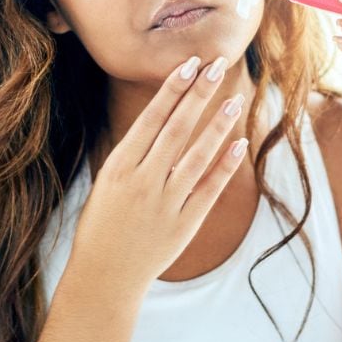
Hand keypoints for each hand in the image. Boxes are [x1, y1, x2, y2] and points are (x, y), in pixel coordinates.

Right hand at [69, 55, 247, 291]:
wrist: (104, 277)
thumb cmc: (101, 226)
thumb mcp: (106, 184)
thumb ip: (133, 155)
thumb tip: (161, 119)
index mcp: (119, 167)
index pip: (151, 119)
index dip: (173, 90)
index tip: (190, 64)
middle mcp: (143, 181)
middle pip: (177, 128)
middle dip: (199, 93)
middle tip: (218, 65)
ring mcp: (165, 203)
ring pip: (198, 155)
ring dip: (218, 124)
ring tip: (235, 97)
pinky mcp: (185, 224)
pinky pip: (210, 189)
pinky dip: (226, 164)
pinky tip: (240, 143)